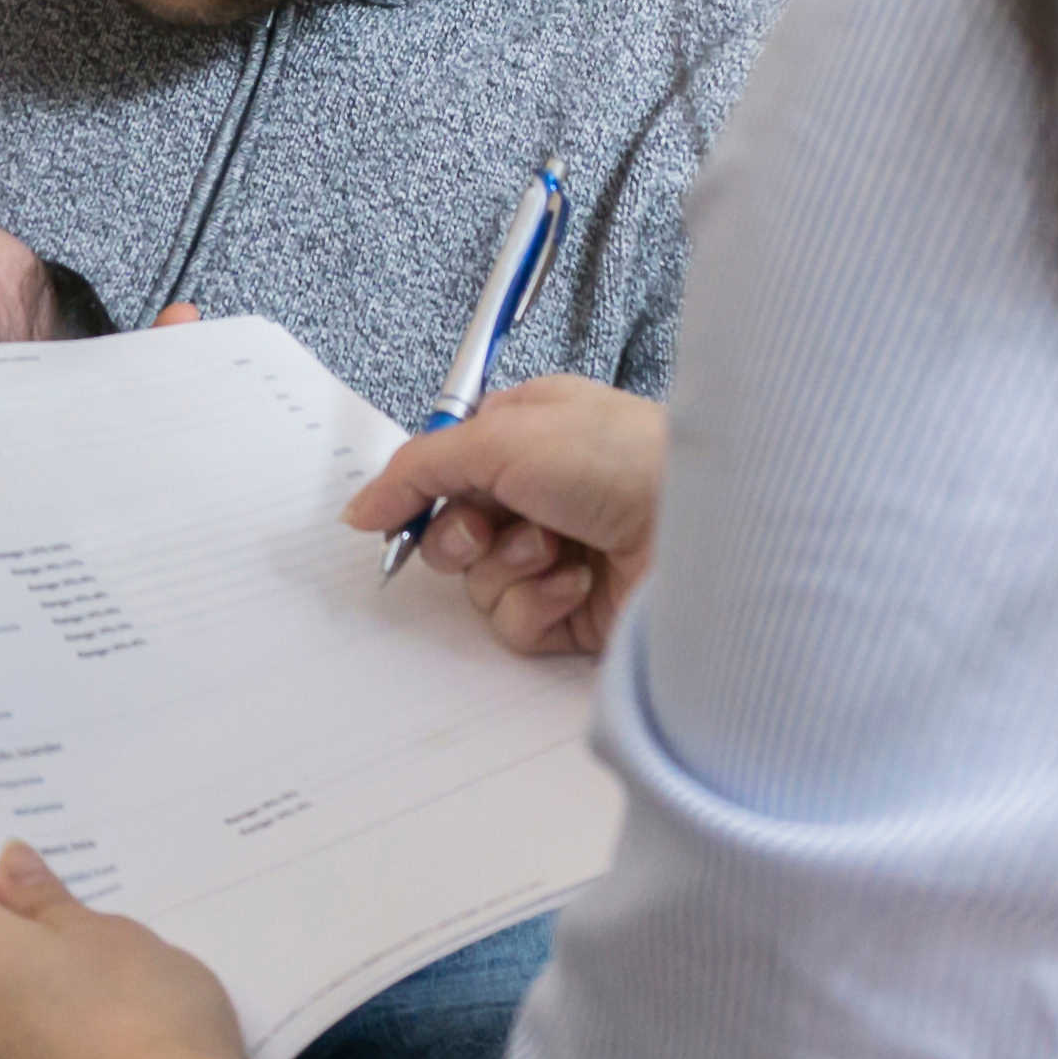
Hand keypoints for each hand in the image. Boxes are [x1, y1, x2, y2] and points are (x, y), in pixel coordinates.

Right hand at [343, 378, 664, 657]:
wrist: (699, 524)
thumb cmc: (613, 456)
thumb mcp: (502, 434)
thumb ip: (420, 469)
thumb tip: (358, 511)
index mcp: (528, 434)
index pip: (447, 468)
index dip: (426, 491)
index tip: (408, 508)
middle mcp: (542, 494)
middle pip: (452, 532)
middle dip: (463, 535)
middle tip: (492, 528)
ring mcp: (559, 556)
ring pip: (479, 583)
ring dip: (510, 567)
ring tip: (558, 548)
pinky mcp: (576, 614)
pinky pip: (515, 624)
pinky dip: (538, 604)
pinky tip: (579, 583)